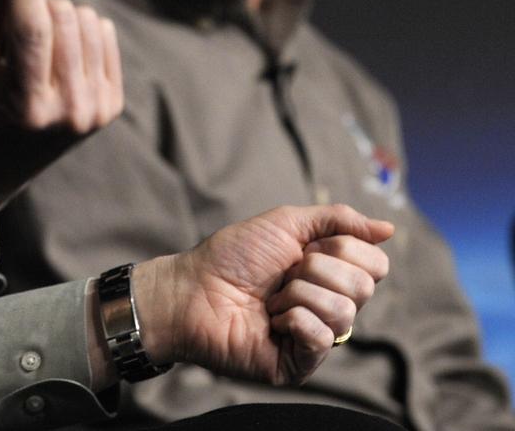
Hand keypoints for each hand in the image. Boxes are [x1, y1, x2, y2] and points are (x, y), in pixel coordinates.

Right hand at [0, 0, 123, 260]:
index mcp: (25, 105)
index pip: (30, 28)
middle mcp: (68, 111)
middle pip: (60, 13)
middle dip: (31, 4)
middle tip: (6, 35)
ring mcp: (95, 111)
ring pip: (85, 18)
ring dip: (54, 17)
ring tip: (30, 53)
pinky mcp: (110, 106)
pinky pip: (102, 31)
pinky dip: (77, 30)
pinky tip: (55, 57)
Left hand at [132, 204, 392, 385]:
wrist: (194, 287)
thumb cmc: (233, 255)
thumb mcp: (286, 223)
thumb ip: (337, 220)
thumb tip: (389, 229)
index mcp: (331, 273)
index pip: (375, 263)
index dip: (342, 248)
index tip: (304, 247)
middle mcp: (330, 305)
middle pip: (364, 286)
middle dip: (317, 269)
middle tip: (283, 273)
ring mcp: (318, 337)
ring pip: (344, 311)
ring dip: (298, 294)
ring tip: (272, 298)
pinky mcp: (301, 363)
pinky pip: (322, 337)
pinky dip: (293, 318)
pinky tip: (271, 320)